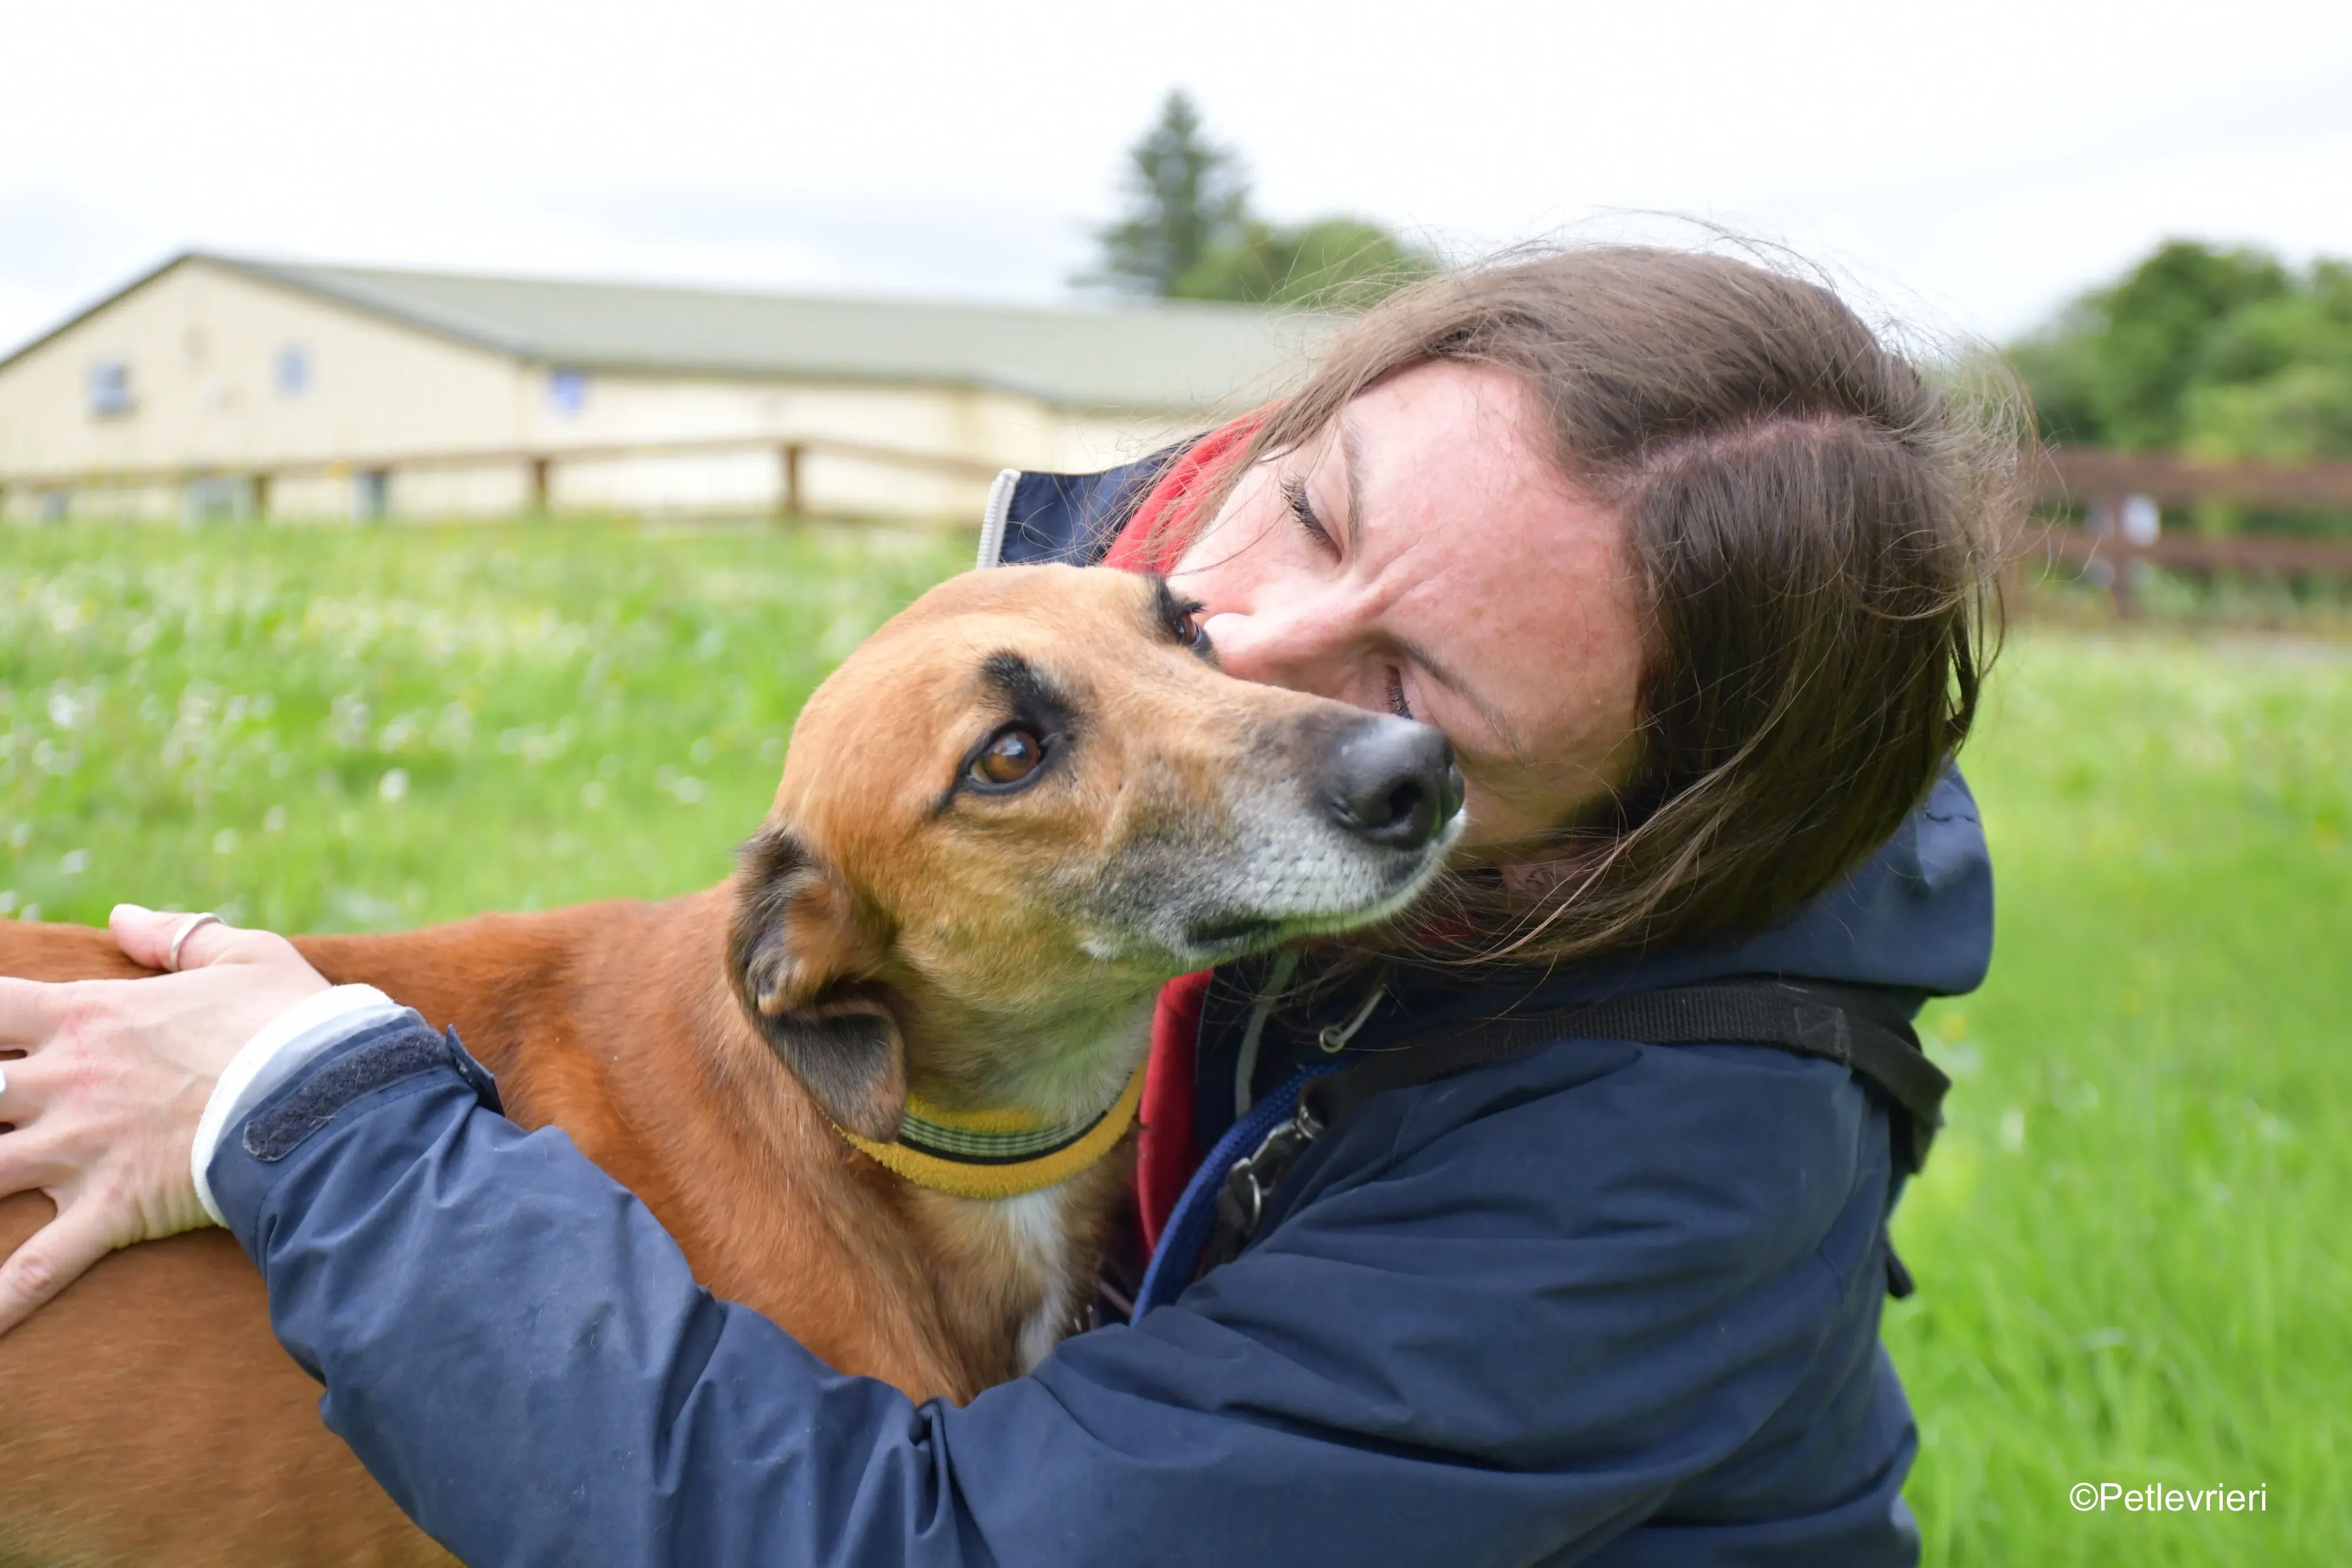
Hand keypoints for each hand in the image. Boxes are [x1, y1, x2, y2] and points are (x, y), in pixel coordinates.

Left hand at [0, 905, 329, 1333]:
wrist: (328, 1093)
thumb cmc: (291, 1020)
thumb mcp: (244, 954)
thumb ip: (175, 935)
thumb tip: (123, 917)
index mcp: (88, 1014)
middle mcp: (66, 1082)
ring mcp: (79, 1149)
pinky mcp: (111, 1209)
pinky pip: (38, 1267)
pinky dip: (3, 1301)